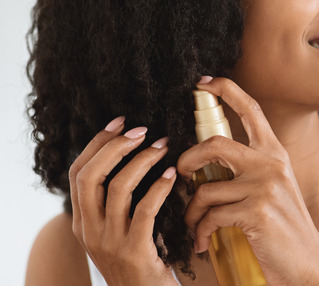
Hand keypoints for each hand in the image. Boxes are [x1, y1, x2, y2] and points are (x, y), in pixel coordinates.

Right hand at [68, 117, 177, 285]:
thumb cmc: (143, 262)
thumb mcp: (120, 233)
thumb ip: (119, 205)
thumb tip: (134, 159)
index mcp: (83, 223)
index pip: (79, 173)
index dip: (97, 143)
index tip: (119, 122)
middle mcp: (90, 231)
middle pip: (91, 176)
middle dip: (115, 146)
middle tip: (143, 131)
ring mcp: (109, 242)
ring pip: (117, 188)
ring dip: (143, 161)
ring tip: (164, 147)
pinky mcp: (134, 252)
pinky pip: (144, 210)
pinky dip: (159, 187)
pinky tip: (173, 175)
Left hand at [177, 76, 318, 284]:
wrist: (308, 265)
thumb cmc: (284, 231)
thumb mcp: (274, 191)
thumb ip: (249, 172)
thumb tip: (205, 164)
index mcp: (275, 154)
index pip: (251, 110)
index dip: (226, 90)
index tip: (203, 82)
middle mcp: (272, 164)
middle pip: (215, 144)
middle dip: (187, 160)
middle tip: (181, 175)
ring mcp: (265, 187)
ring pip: (205, 188)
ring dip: (191, 212)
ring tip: (194, 225)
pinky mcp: (256, 212)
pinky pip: (210, 215)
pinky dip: (200, 231)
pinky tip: (203, 242)